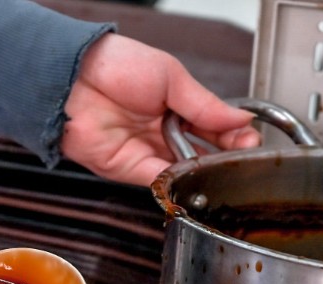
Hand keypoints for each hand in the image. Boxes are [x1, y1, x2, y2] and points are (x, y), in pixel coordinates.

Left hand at [60, 34, 260, 186]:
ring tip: (221, 163)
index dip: (233, 135)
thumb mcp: (172, 77)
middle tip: (241, 155)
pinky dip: (178, 180)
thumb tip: (240, 119)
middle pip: (202, 151)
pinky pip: (159, 179)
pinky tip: (194, 172)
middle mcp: (161, 131)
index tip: (249, 139)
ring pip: (184, 170)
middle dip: (224, 156)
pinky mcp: (128, 168)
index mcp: (175, 105)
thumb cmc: (115, 65)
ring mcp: (146, 150)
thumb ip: (205, 104)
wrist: (73, 77)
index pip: (213, 126)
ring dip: (204, 170)